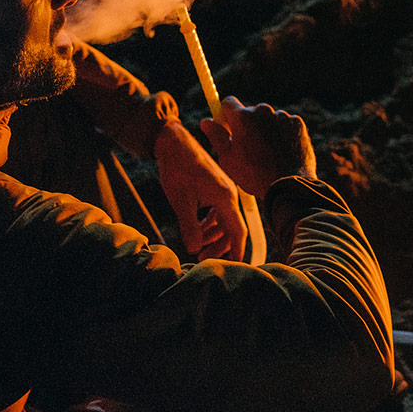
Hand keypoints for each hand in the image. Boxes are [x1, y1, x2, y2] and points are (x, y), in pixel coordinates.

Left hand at [154, 121, 246, 261]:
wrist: (174, 143)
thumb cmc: (177, 169)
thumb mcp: (181, 201)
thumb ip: (189, 226)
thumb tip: (193, 249)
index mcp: (226, 198)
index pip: (238, 231)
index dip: (237, 251)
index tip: (236, 268)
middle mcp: (230, 195)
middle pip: (232, 229)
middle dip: (220, 247)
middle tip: (202, 260)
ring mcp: (224, 191)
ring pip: (225, 221)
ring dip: (213, 236)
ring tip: (196, 249)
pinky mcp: (216, 189)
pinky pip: (219, 212)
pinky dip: (210, 224)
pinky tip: (197, 231)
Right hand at [199, 97, 316, 198]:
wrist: (289, 185)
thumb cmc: (254, 174)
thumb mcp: (228, 159)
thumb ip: (216, 136)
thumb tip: (206, 121)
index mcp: (242, 116)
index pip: (228, 102)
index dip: (226, 115)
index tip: (227, 127)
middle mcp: (263, 110)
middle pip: (250, 111)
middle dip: (247, 124)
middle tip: (249, 146)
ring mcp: (282, 116)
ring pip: (268, 118)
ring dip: (265, 129)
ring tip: (268, 153)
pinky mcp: (297, 123)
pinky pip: (285, 124)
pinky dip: (282, 133)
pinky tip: (282, 151)